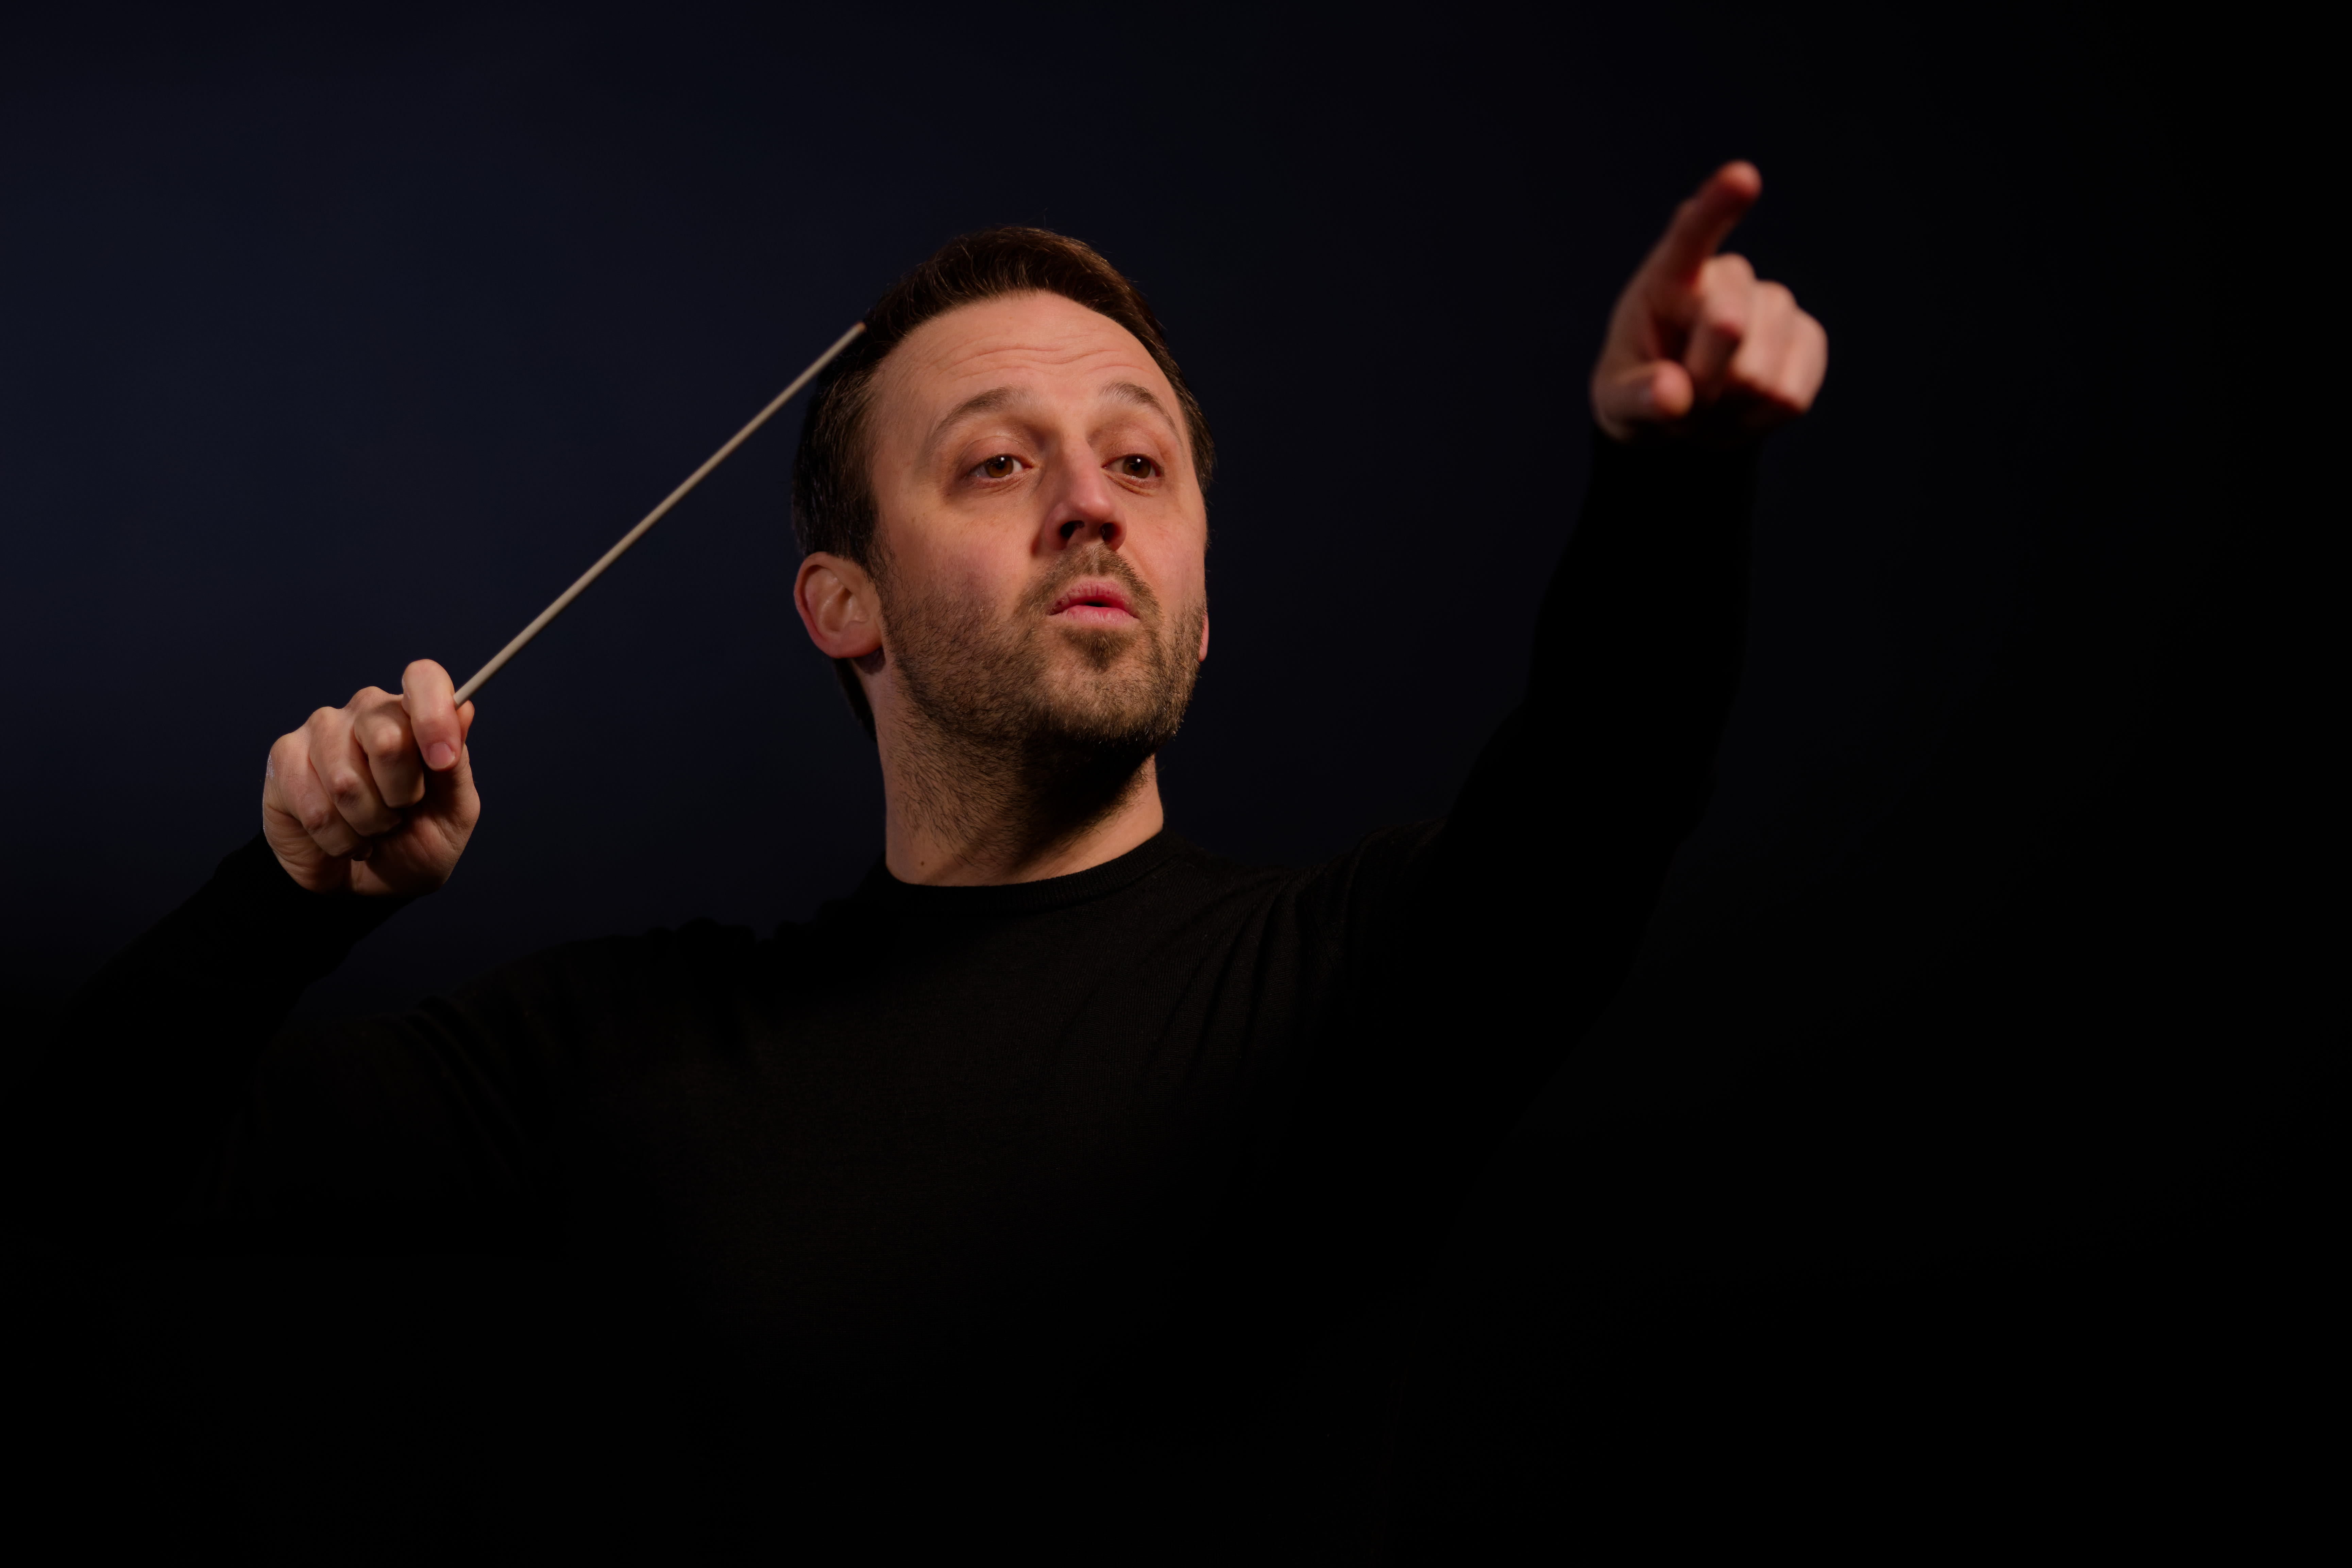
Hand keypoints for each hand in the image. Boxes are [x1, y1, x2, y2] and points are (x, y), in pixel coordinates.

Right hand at [262, 659, 479, 895]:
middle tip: (400, 812)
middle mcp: (366, 710)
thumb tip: (464, 708)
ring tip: (371, 827)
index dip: (435, 717)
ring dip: (368, 823)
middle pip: (387, 739)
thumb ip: (456, 766)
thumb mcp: (453, 814)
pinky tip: (343, 838)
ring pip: (345, 782)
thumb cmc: (415, 842)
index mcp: (414, 715)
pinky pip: (315, 807)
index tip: (443, 761)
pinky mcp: (285, 757)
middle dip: (401, 796)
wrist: (366, 883)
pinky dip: (339, 839)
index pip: (423, 678)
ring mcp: (321, 729)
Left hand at [1591, 161, 1826, 444]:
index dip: (1718, 206)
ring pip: (1761, 374)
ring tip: (1711, 398)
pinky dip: (1759, 418)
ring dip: (1729, 404)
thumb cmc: (1643, 389)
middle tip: (1681, 394)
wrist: (1686, 413)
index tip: (1743, 177)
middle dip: (1702, 378)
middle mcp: (1728, 279)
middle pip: (1728, 327)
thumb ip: (1635, 397)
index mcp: (1669, 277)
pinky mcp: (1807, 339)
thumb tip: (1673, 394)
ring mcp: (1773, 304)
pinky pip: (1790, 395)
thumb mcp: (1617, 401)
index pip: (1692, 235)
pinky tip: (1742, 406)